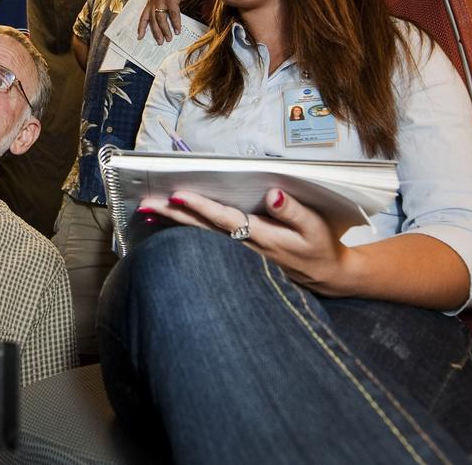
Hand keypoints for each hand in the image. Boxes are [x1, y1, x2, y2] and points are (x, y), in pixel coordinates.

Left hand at [137, 0, 197, 43]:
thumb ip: (164, 9)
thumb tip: (164, 26)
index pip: (144, 15)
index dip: (142, 27)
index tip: (140, 37)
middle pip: (152, 19)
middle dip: (156, 32)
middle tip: (160, 42)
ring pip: (161, 18)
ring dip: (165, 30)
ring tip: (169, 38)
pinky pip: (172, 14)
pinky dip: (176, 23)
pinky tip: (177, 30)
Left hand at [138, 188, 354, 295]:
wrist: (326, 276)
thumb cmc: (320, 246)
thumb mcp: (315, 226)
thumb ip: (293, 210)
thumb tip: (273, 195)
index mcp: (263, 237)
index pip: (225, 219)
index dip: (201, 208)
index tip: (178, 196)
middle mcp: (245, 248)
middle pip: (202, 230)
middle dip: (173, 216)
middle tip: (146, 204)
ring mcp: (238, 256)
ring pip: (199, 238)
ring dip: (173, 225)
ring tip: (147, 212)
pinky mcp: (237, 259)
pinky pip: (205, 244)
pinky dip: (184, 235)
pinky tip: (168, 226)